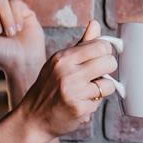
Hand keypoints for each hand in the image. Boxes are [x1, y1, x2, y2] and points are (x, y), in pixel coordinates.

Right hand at [12, 21, 116, 138]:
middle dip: (107, 70)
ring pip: (108, 84)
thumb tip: (95, 24)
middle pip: (109, 62)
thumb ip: (81, 44)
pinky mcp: (78, 108)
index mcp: (63, 57)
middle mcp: (67, 72)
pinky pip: (100, 102)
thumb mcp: (59, 62)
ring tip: (86, 92)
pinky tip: (79, 104)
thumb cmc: (48, 88)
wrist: (32, 119)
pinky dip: (92, 104)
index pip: (101, 45)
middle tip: (96, 76)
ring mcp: (73, 91)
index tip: (99, 59)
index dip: (105, 53)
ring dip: (101, 90)